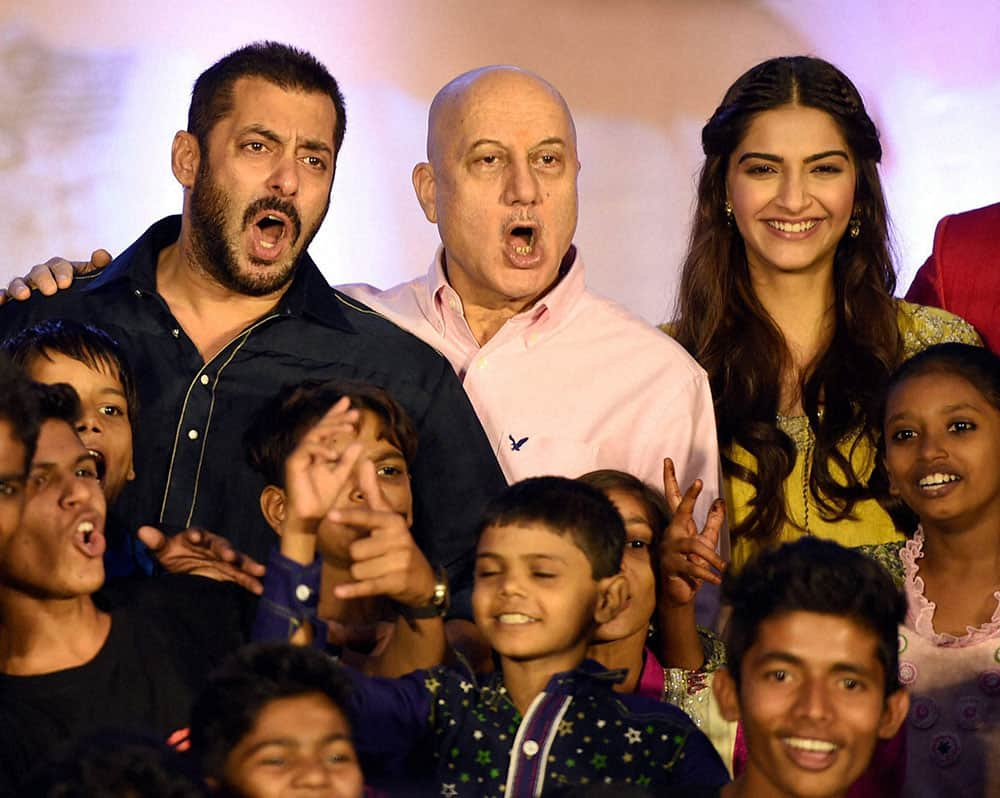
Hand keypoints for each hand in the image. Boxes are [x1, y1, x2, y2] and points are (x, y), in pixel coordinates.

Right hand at [0, 249, 111, 303]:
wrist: (74, 315)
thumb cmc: (83, 293)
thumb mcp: (93, 281)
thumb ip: (99, 268)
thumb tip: (102, 255)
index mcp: (60, 270)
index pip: (59, 265)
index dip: (62, 272)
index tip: (66, 283)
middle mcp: (41, 276)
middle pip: (38, 272)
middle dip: (43, 279)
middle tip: (51, 291)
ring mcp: (27, 288)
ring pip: (19, 283)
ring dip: (19, 287)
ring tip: (24, 295)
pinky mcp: (16, 302)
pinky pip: (5, 296)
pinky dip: (1, 296)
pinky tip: (2, 301)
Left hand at [138, 525, 266, 593]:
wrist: (186, 566)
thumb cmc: (174, 554)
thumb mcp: (163, 550)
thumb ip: (156, 542)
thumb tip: (142, 530)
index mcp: (197, 537)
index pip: (197, 534)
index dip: (197, 535)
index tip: (195, 536)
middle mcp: (214, 546)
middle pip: (222, 546)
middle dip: (226, 550)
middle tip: (230, 556)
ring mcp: (224, 560)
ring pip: (237, 561)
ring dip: (247, 565)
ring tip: (259, 571)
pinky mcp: (230, 573)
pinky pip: (242, 577)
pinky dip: (251, 581)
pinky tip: (260, 588)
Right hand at [281, 397, 361, 533]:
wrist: (310, 517)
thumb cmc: (323, 498)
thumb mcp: (340, 475)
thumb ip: (348, 460)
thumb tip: (358, 443)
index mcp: (317, 451)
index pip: (326, 428)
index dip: (336, 414)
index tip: (348, 402)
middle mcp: (306, 450)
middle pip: (321, 427)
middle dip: (337, 417)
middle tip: (355, 412)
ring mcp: (298, 456)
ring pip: (314, 434)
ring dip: (332, 429)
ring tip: (349, 428)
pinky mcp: (293, 464)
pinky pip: (306, 450)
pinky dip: (321, 449)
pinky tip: (334, 453)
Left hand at [327, 460, 436, 607]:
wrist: (421, 578)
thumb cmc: (397, 543)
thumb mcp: (387, 517)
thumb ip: (373, 491)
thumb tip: (365, 461)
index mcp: (393, 521)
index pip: (367, 517)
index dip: (348, 518)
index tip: (330, 515)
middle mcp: (398, 539)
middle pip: (356, 549)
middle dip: (357, 556)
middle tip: (373, 556)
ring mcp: (398, 562)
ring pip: (357, 568)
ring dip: (360, 573)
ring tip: (376, 569)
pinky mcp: (395, 582)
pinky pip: (366, 586)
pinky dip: (352, 590)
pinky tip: (338, 592)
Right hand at [657, 459, 726, 608]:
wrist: (680, 592)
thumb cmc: (692, 564)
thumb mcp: (706, 541)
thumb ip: (712, 522)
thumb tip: (720, 501)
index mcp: (679, 526)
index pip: (676, 499)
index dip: (675, 482)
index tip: (669, 462)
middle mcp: (671, 534)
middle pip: (680, 511)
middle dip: (688, 497)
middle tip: (698, 481)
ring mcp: (669, 550)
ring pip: (694, 545)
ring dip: (712, 558)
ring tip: (723, 567)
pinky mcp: (671, 566)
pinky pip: (692, 567)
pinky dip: (708, 574)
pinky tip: (718, 580)